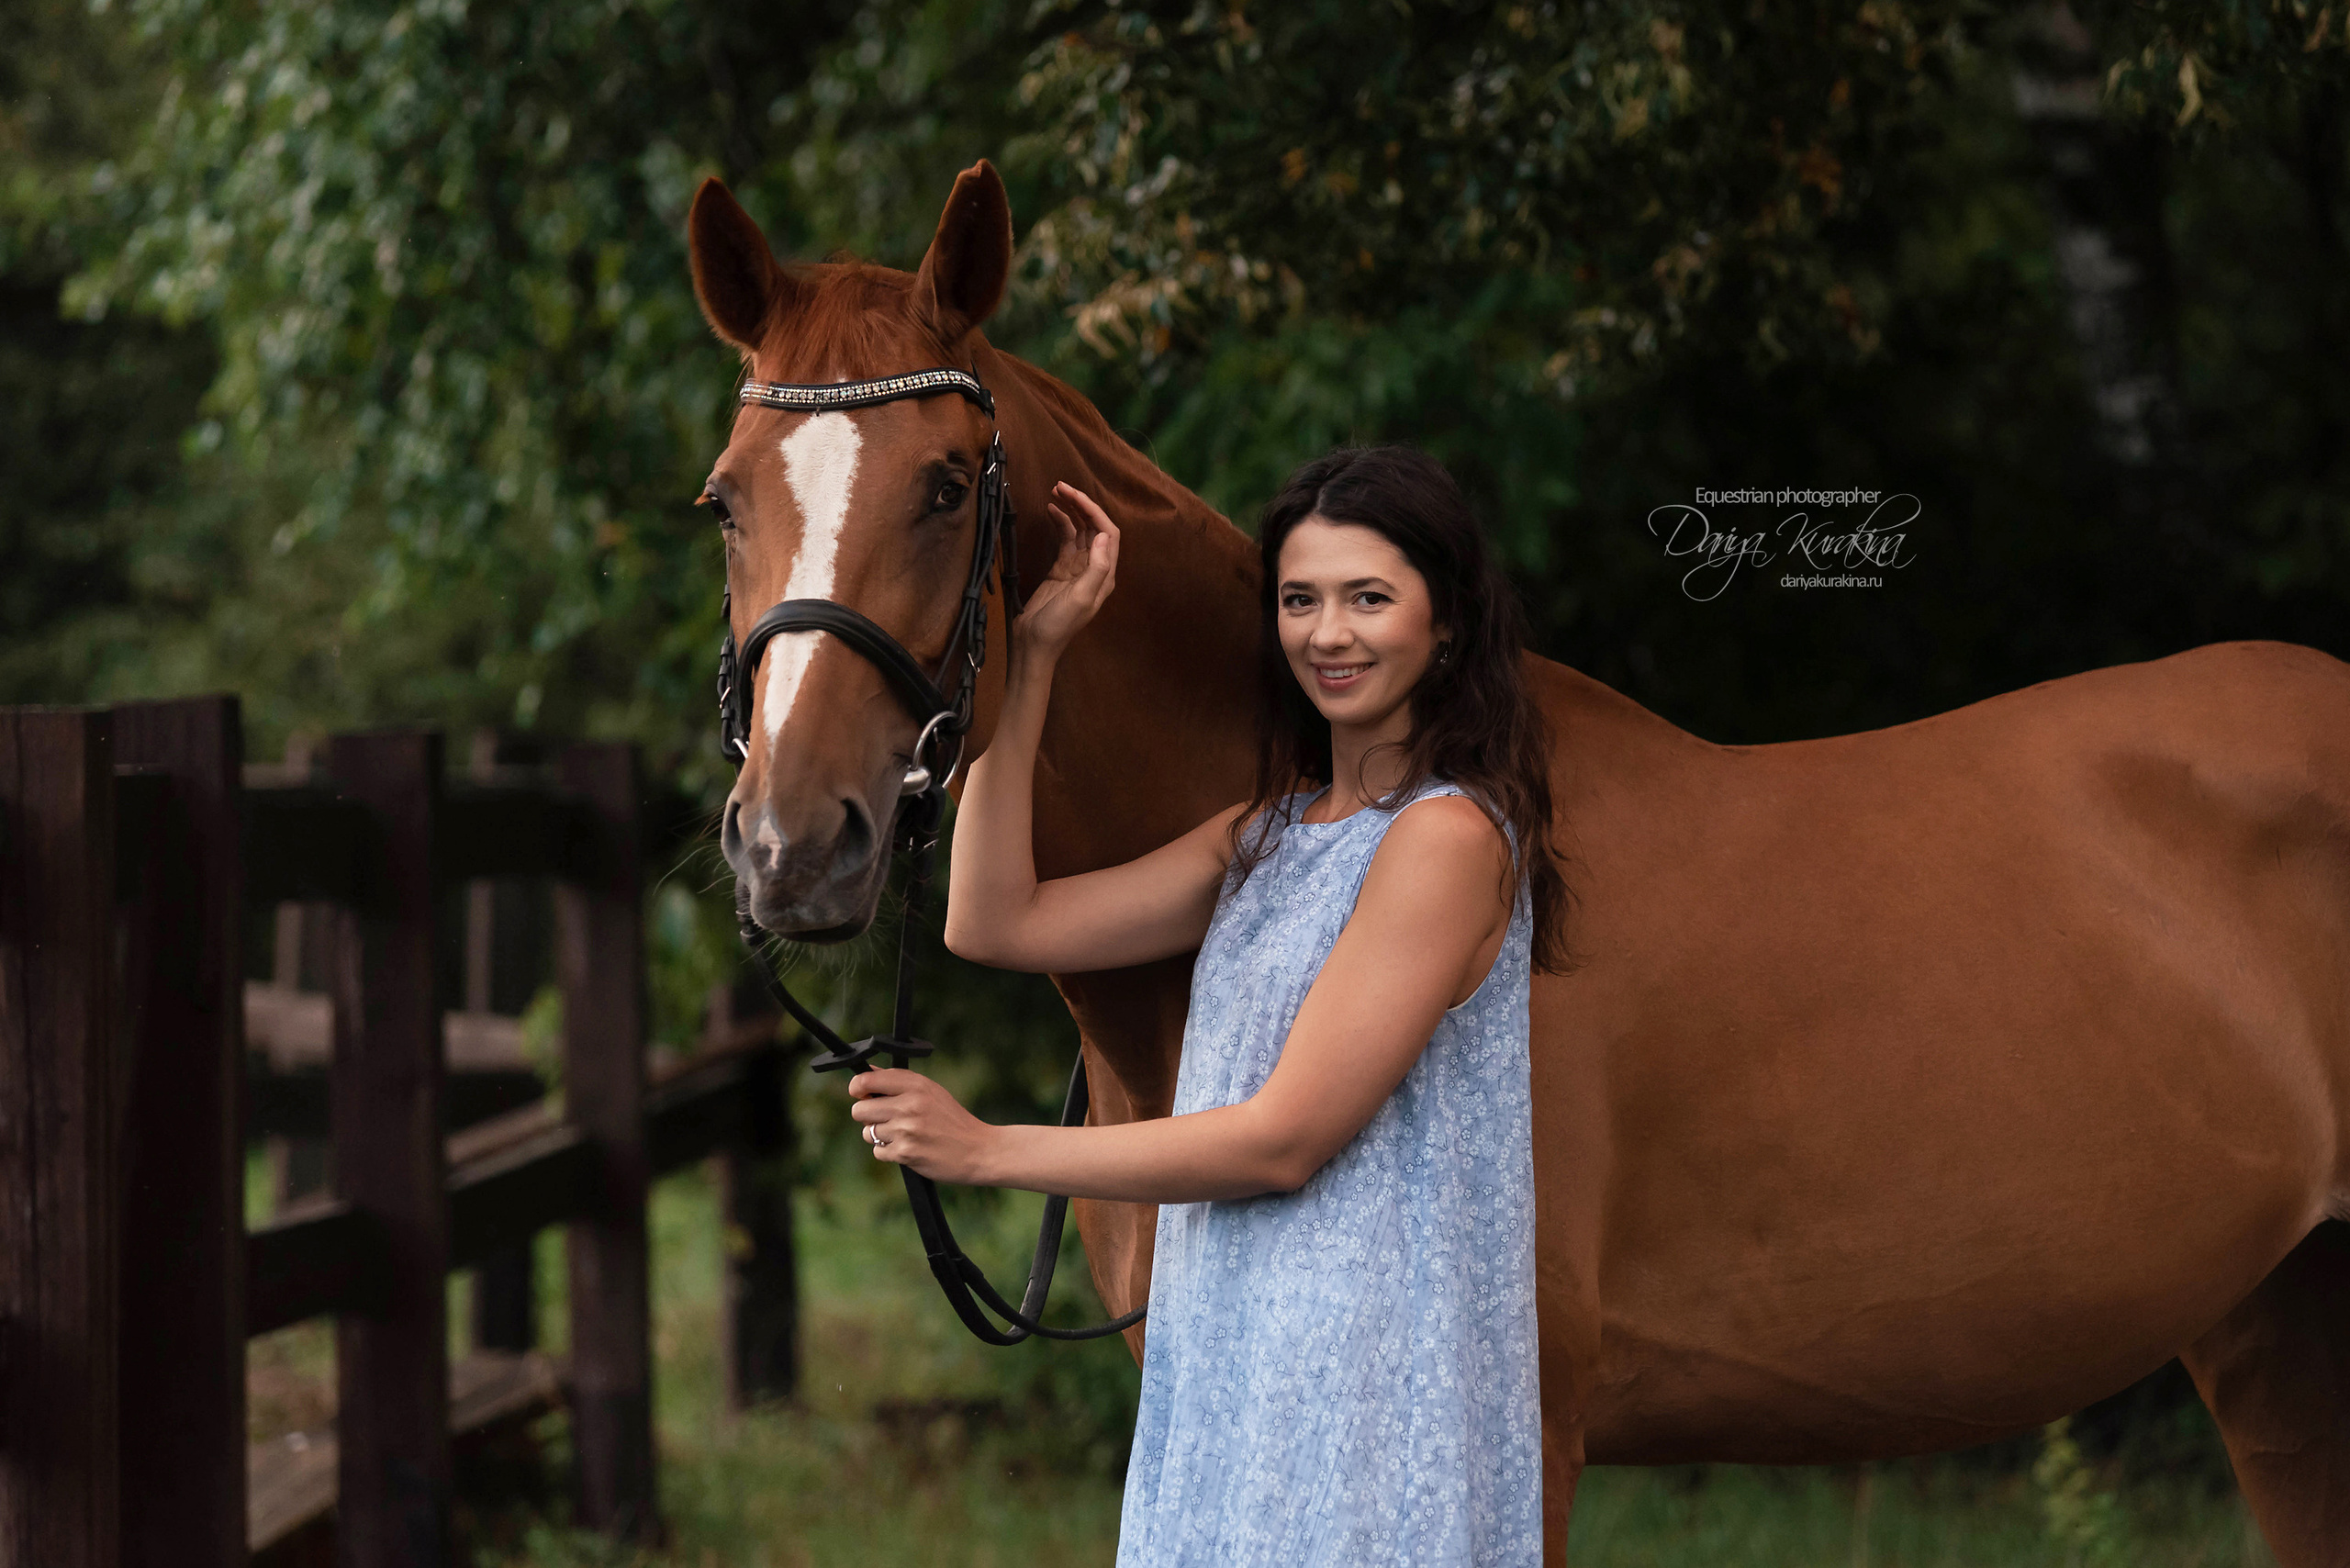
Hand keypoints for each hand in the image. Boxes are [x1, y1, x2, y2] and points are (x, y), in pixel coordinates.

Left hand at [848, 1068, 995, 1183]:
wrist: (978, 1150)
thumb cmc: (953, 1120)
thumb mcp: (931, 1091)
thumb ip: (898, 1081)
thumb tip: (867, 1073)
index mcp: (915, 1085)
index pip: (866, 1080)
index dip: (857, 1088)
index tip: (861, 1094)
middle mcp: (909, 1105)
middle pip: (859, 1110)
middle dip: (867, 1116)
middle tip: (884, 1118)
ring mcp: (906, 1130)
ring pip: (867, 1132)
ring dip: (879, 1136)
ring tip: (902, 1135)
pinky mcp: (906, 1153)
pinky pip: (878, 1152)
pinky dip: (889, 1152)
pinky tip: (908, 1148)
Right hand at [1014, 482, 1119, 663]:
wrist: (1035, 643)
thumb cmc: (1058, 625)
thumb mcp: (1081, 598)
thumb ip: (1096, 567)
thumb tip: (1102, 533)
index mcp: (1105, 574)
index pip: (1108, 533)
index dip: (1094, 511)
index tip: (1074, 495)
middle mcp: (1095, 568)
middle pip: (1094, 527)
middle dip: (1081, 505)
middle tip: (1061, 486)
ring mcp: (1077, 568)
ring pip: (1079, 530)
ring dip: (1071, 510)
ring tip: (1055, 492)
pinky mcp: (1061, 569)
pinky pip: (1065, 540)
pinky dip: (1060, 523)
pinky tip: (1051, 511)